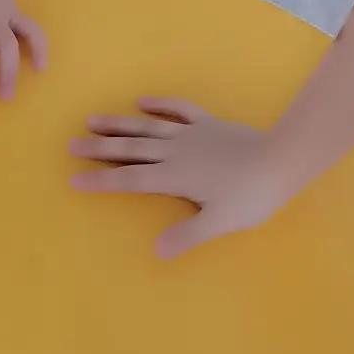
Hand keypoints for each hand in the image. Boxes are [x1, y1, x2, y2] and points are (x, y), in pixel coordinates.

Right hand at [69, 100, 292, 259]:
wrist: (282, 159)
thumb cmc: (252, 196)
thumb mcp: (220, 222)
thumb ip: (187, 235)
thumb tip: (156, 251)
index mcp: (174, 177)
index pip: (130, 180)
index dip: (101, 180)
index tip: (73, 179)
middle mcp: (175, 152)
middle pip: (131, 149)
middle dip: (99, 148)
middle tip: (71, 144)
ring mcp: (191, 134)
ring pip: (147, 127)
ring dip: (119, 123)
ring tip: (92, 119)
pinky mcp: (208, 123)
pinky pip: (178, 109)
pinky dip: (160, 104)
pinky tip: (142, 101)